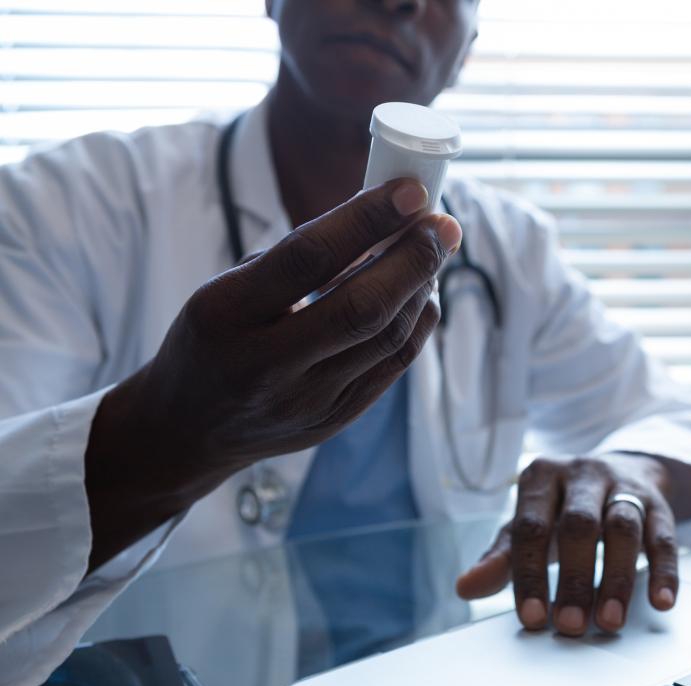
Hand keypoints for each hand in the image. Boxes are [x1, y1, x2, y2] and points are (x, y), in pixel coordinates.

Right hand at [85, 178, 458, 569]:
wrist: (188, 430)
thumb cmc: (213, 338)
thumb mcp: (225, 288)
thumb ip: (296, 259)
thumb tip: (384, 221)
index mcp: (224, 313)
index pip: (309, 257)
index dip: (367, 218)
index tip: (412, 191)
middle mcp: (266, 364)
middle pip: (363, 306)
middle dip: (414, 258)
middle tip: (442, 224)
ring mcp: (305, 401)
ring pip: (388, 337)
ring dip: (421, 286)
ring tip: (434, 250)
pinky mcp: (334, 420)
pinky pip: (394, 365)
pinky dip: (417, 322)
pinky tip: (422, 291)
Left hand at [455, 453, 678, 635]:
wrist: (619, 469)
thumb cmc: (561, 507)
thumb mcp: (529, 523)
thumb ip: (500, 557)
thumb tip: (465, 587)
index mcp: (542, 477)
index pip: (531, 527)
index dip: (531, 574)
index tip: (533, 618)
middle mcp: (583, 474)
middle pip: (580, 525)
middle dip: (575, 579)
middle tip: (571, 626)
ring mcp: (623, 485)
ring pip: (623, 528)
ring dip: (617, 579)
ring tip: (610, 621)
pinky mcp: (658, 503)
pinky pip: (664, 536)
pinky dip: (665, 571)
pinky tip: (661, 602)